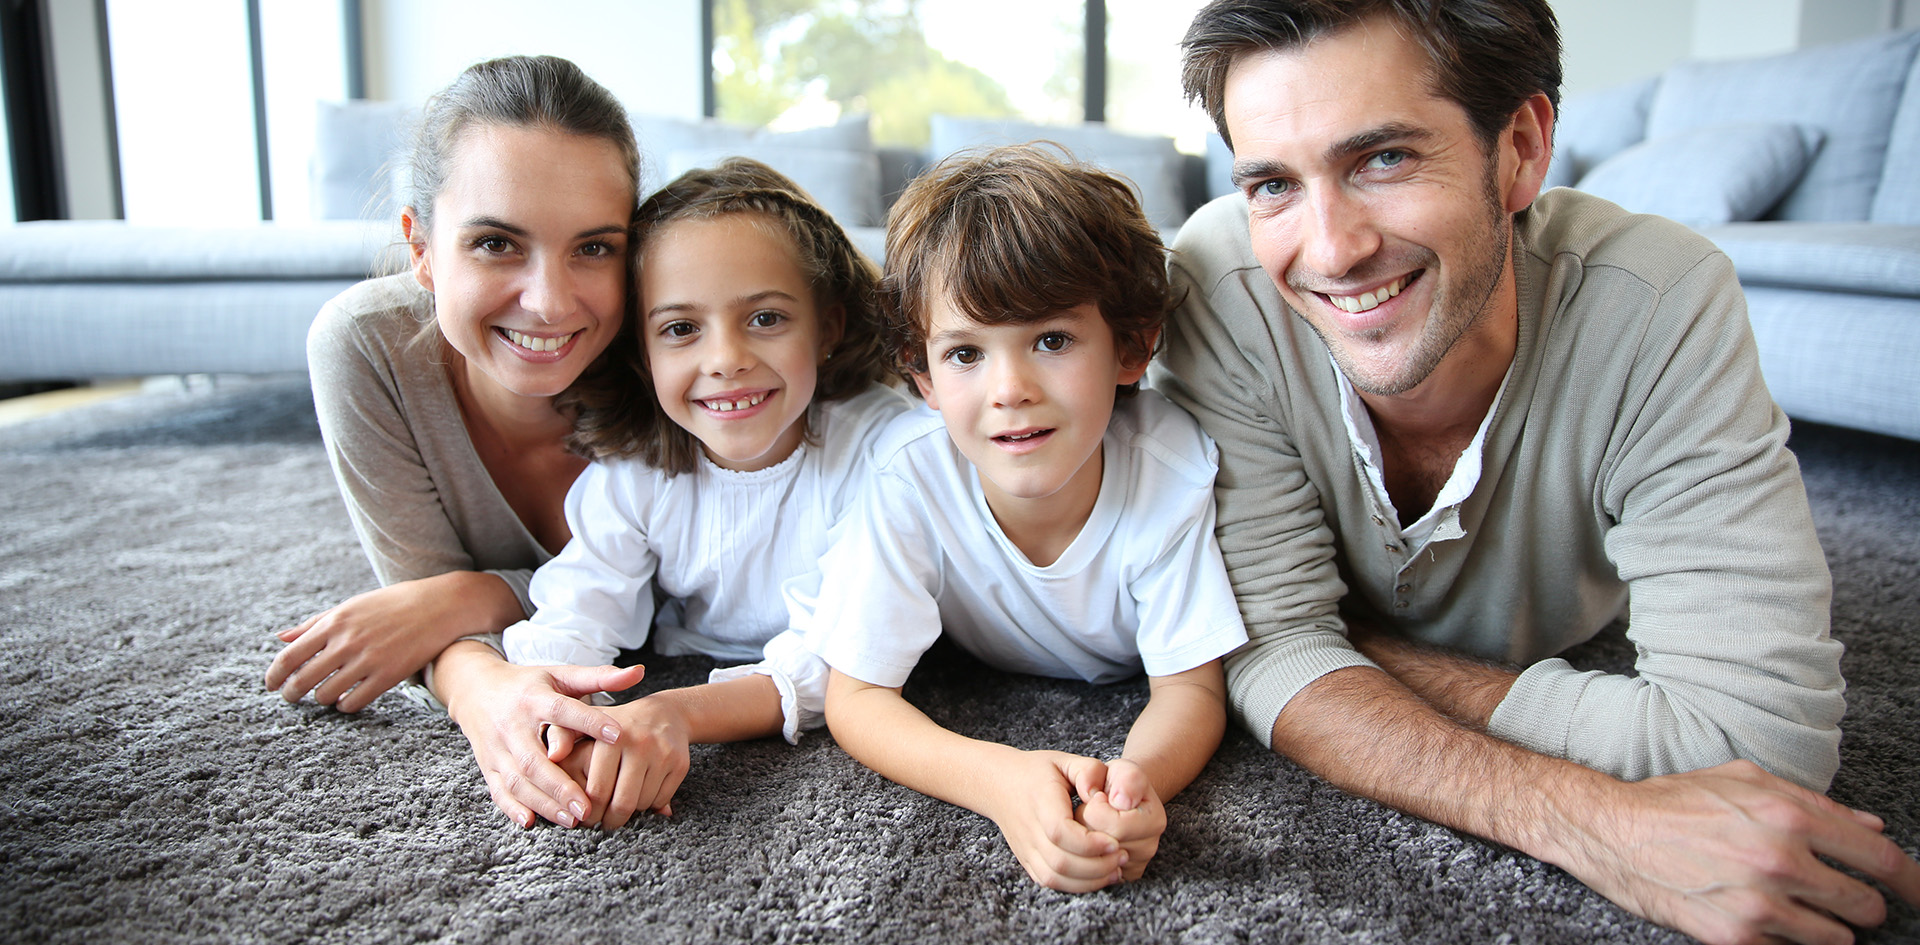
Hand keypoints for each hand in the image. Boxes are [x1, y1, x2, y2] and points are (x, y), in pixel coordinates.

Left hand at [266, 572, 513, 711]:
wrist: (440, 606)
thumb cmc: (392, 604)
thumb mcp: (351, 606)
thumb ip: (314, 624)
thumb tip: (280, 638)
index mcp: (334, 622)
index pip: (289, 657)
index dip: (274, 676)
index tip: (271, 685)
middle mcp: (347, 642)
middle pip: (302, 681)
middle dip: (291, 694)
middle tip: (291, 697)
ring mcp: (367, 660)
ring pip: (325, 695)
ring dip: (321, 699)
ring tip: (324, 695)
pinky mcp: (388, 676)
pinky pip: (353, 703)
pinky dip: (344, 705)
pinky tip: (346, 699)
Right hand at [436, 644, 642, 829]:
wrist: (475, 689)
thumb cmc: (529, 684)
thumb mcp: (561, 675)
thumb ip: (599, 677)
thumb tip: (639, 672)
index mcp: (534, 698)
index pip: (562, 711)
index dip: (589, 721)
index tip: (619, 736)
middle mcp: (511, 725)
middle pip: (534, 759)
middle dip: (560, 786)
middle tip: (588, 807)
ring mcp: (496, 748)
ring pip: (517, 780)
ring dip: (544, 802)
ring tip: (573, 819)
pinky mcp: (487, 765)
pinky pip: (497, 790)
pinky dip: (511, 808)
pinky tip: (531, 822)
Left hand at [550, 695, 691, 828]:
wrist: (665, 714)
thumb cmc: (614, 726)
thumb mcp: (584, 723)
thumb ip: (560, 737)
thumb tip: (552, 757)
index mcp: (609, 738)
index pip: (596, 792)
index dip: (589, 814)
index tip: (584, 820)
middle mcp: (639, 744)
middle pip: (622, 803)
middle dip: (611, 821)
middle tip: (604, 824)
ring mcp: (662, 754)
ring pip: (643, 804)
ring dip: (631, 812)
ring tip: (620, 805)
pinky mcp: (680, 763)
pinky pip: (661, 799)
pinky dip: (651, 805)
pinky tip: (641, 794)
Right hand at [982, 750, 1129, 892]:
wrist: (999, 784)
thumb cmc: (1037, 771)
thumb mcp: (1065, 760)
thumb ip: (1089, 771)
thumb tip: (1100, 797)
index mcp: (1039, 801)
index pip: (1060, 832)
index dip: (1090, 843)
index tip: (1115, 841)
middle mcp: (1028, 829)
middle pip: (1060, 861)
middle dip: (1097, 866)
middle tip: (1122, 856)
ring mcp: (1025, 848)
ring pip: (1055, 877)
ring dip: (1089, 880)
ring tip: (1115, 870)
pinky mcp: (1026, 860)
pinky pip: (1049, 882)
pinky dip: (1075, 886)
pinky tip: (1097, 877)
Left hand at [1075, 758, 1166, 881]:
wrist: (1120, 798)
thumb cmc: (1119, 782)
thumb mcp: (1124, 770)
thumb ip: (1126, 779)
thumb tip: (1121, 801)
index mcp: (1154, 821)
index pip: (1113, 826)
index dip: (1095, 809)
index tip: (1097, 797)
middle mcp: (1148, 849)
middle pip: (1099, 845)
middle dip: (1084, 824)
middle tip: (1089, 809)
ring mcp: (1133, 866)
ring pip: (1089, 860)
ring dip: (1079, 839)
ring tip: (1089, 824)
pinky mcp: (1118, 878)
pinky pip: (1087, 876)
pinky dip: (1079, 856)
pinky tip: (1087, 839)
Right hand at [1561, 760, 1919, 944]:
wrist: (1612, 833)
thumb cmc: (1675, 801)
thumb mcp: (1745, 781)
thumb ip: (1814, 802)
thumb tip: (1870, 826)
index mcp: (1789, 816)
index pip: (1880, 858)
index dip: (1912, 881)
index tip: (1919, 892)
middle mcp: (1780, 861)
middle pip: (1865, 904)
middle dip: (1862, 904)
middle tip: (1844, 898)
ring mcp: (1759, 904)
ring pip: (1837, 937)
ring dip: (1828, 926)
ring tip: (1800, 908)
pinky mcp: (1735, 936)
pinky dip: (1788, 939)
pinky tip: (1766, 918)